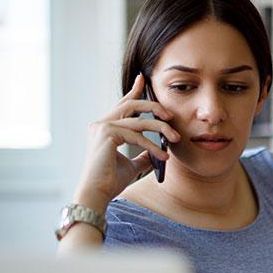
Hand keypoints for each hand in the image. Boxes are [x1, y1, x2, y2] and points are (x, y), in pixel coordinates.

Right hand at [74, 73, 180, 211]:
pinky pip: (136, 135)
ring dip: (160, 129)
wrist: (97, 193)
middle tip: (170, 115)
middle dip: (154, 107)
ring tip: (175, 139)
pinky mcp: (107, 134)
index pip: (123, 105)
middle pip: (132, 105)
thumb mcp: (132, 165)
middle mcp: (101, 123)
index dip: (134, 91)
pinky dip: (152, 146)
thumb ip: (142, 155)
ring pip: (139, 120)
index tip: (143, 79)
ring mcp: (102, 127)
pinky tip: (163, 156)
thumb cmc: (110, 181)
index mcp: (105, 127)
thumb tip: (156, 151)